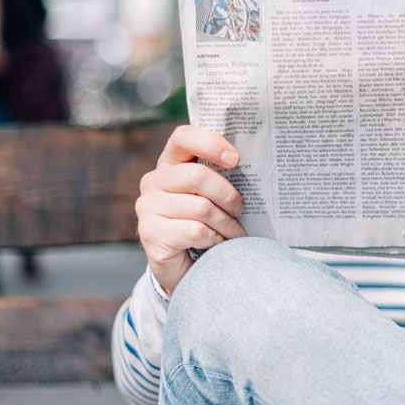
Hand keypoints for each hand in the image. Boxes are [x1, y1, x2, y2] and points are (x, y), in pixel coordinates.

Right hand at [136, 125, 245, 294]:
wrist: (186, 267)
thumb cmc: (206, 223)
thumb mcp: (212, 195)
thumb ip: (221, 176)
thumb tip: (256, 163)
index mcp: (170, 163)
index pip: (183, 137)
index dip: (211, 144)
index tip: (236, 160)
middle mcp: (153, 181)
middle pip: (198, 176)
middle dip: (228, 195)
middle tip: (240, 209)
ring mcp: (148, 207)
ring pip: (201, 207)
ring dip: (226, 223)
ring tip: (234, 232)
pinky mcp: (150, 233)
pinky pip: (196, 230)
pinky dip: (215, 239)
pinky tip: (217, 243)